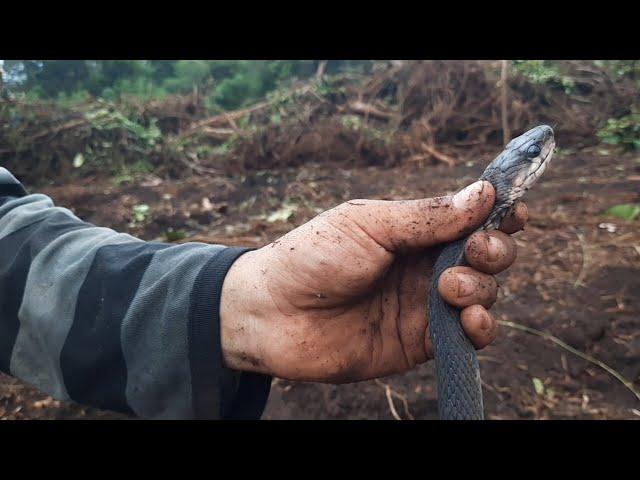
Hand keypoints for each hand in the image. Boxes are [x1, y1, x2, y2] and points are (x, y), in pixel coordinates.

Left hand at [220, 180, 527, 382]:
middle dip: (494, 250)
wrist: (272, 313)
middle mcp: (425, 264)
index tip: (513, 211)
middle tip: (476, 251)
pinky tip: (470, 319)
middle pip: (487, 254)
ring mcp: (424, 303)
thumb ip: (427, 216)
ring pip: (484, 293)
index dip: (498, 212)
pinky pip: (466, 336)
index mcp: (414, 229)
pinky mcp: (420, 342)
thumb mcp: (369, 224)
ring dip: (482, 287)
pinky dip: (479, 327)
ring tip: (449, 286)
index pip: (471, 218)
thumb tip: (485, 192)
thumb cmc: (312, 257)